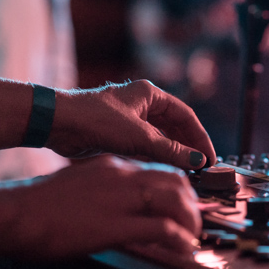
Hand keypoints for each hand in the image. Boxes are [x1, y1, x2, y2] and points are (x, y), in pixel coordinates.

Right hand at [0, 155, 199, 259]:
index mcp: (112, 166)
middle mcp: (122, 176)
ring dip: (191, 221)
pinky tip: (183, 250)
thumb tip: (124, 212)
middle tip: (193, 224)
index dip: (179, 190)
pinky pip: (163, 229)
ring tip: (192, 239)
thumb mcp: (79, 188)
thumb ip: (106, 195)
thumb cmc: (39, 207)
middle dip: (192, 204)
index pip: (159, 171)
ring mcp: (120, 198)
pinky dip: (179, 239)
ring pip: (176, 201)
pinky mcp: (116, 224)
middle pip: (176, 181)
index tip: (185, 206)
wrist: (16, 214)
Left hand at [47, 80, 216, 170]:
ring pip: (159, 138)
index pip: (186, 116)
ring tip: (185, 173)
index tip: (210, 158)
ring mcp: (128, 119)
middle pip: (174, 127)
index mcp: (150, 94)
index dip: (200, 137)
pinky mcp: (116, 134)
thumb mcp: (140, 137)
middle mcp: (141, 104)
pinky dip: (155, 158)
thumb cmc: (95, 120)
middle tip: (200, 168)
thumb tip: (197, 162)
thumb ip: (171, 150)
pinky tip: (162, 172)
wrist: (58, 124)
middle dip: (188, 147)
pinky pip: (144, 147)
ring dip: (172, 154)